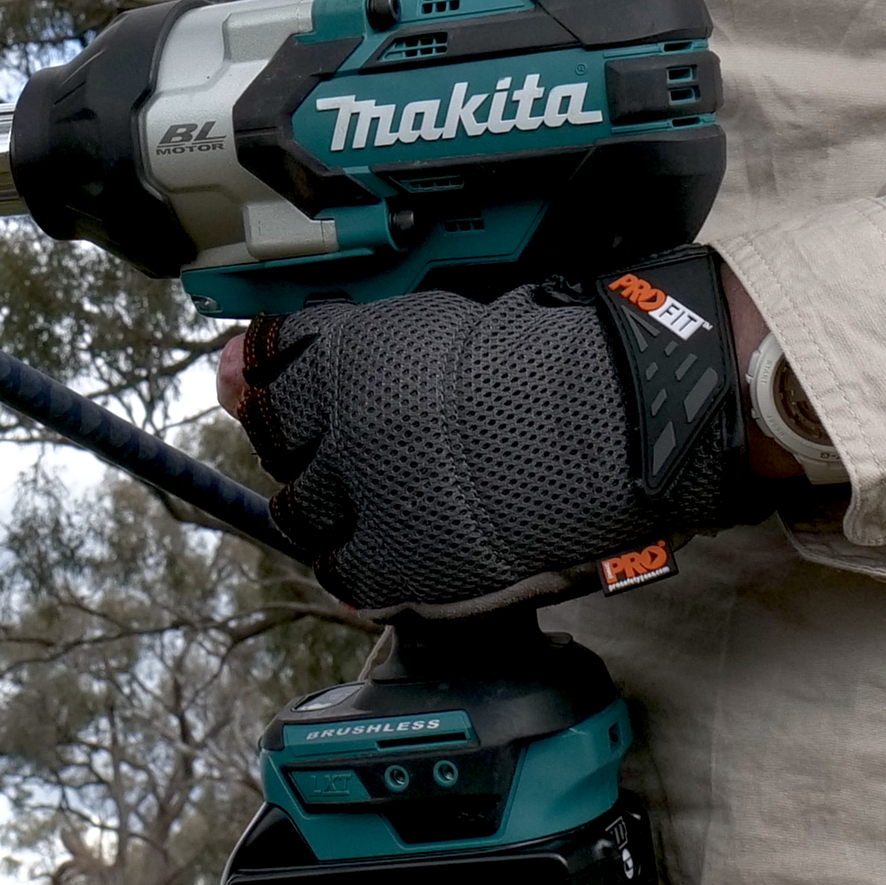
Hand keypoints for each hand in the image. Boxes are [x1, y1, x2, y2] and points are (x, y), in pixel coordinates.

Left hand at [227, 251, 764, 612]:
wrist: (624, 425)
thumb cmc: (564, 357)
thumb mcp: (453, 314)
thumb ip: (360, 336)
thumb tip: (261, 358)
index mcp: (354, 347)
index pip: (272, 360)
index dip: (282, 374)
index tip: (291, 381)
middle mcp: (341, 418)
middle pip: (276, 436)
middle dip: (307, 439)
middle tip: (359, 444)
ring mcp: (362, 493)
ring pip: (298, 509)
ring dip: (328, 504)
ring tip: (382, 498)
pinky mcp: (394, 562)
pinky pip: (342, 570)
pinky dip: (358, 561)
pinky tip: (394, 546)